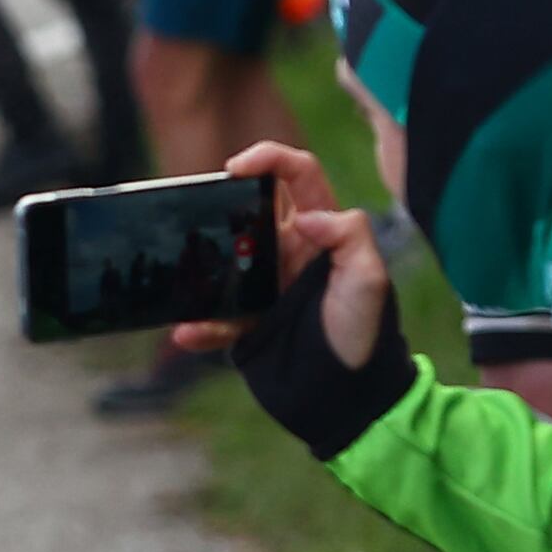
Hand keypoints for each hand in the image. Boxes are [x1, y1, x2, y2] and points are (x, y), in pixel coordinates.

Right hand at [176, 138, 390, 362]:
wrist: (350, 393)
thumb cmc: (367, 332)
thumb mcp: (369, 278)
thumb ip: (348, 234)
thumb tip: (305, 217)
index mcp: (321, 231)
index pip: (297, 174)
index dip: (269, 158)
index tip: (237, 167)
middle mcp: (290, 251)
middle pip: (250, 210)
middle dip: (222, 205)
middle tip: (199, 214)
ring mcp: (266, 286)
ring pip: (224, 261)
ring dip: (201, 266)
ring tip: (182, 274)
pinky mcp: (250, 323)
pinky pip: (215, 319)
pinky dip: (199, 326)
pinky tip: (187, 331)